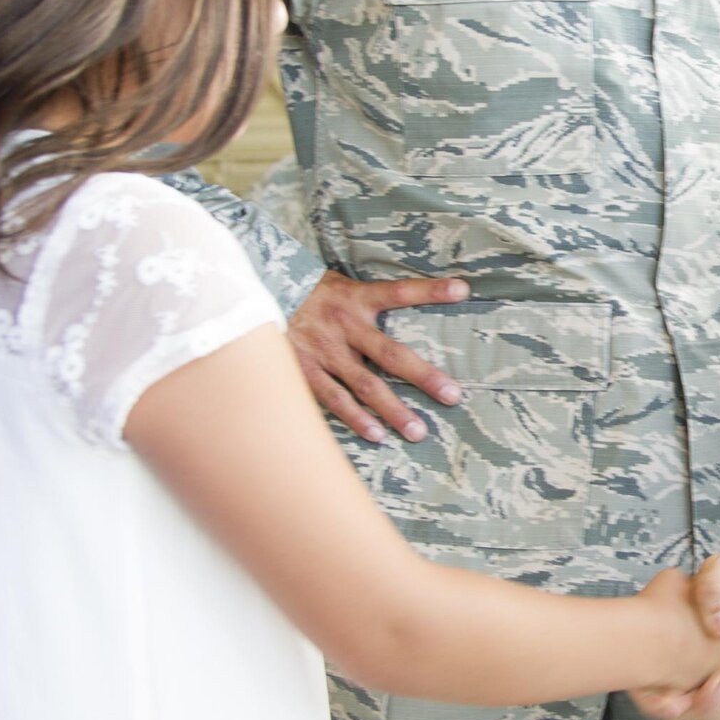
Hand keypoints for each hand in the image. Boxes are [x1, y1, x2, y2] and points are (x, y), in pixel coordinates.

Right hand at [287, 270, 468, 443]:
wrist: (257, 296)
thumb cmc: (311, 293)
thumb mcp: (343, 284)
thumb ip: (372, 300)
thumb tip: (418, 302)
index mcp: (357, 299)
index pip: (400, 291)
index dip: (430, 290)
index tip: (462, 290)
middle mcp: (344, 326)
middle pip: (391, 354)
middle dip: (423, 377)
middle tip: (452, 396)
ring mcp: (324, 351)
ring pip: (364, 385)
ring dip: (393, 410)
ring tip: (418, 431)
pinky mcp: (303, 370)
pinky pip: (333, 399)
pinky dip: (355, 418)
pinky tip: (376, 434)